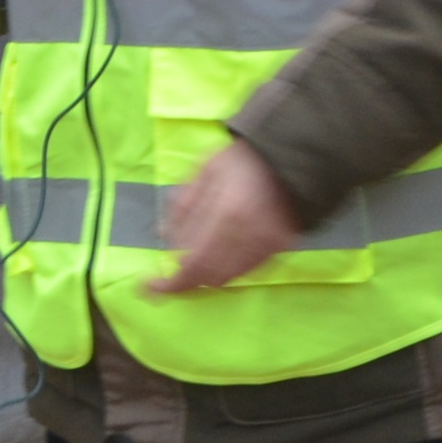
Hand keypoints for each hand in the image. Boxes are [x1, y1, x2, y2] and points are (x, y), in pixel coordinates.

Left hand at [147, 141, 303, 294]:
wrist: (292, 156)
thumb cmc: (242, 159)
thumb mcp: (205, 171)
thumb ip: (183, 205)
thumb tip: (163, 238)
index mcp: (228, 213)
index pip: (192, 265)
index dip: (168, 282)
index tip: (148, 286)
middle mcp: (249, 235)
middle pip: (208, 277)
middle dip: (183, 280)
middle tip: (166, 276)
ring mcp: (267, 245)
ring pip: (227, 278)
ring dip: (204, 276)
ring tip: (190, 262)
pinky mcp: (279, 248)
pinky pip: (246, 272)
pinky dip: (226, 270)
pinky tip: (217, 256)